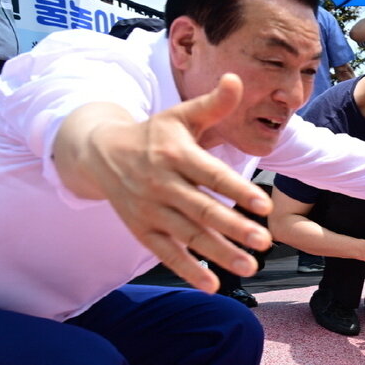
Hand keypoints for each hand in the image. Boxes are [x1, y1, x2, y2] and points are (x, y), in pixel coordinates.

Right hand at [77, 74, 272, 292]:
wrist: (99, 152)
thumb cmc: (153, 134)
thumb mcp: (181, 116)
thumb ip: (214, 104)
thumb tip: (237, 79)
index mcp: (175, 154)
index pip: (212, 175)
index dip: (238, 190)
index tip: (263, 205)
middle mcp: (161, 184)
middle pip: (202, 210)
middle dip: (234, 228)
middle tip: (265, 242)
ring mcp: (150, 209)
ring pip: (188, 235)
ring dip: (219, 253)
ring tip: (250, 266)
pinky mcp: (141, 229)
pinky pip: (166, 253)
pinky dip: (188, 270)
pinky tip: (213, 284)